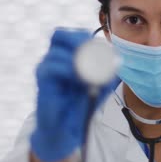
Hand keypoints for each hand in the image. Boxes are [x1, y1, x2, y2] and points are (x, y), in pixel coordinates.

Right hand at [30, 28, 118, 161]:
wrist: (67, 128)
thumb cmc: (81, 103)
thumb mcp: (100, 86)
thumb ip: (108, 73)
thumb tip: (118, 61)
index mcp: (65, 55)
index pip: (68, 34)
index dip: (81, 34)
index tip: (99, 44)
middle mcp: (52, 58)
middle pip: (58, 34)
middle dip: (77, 39)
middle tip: (92, 48)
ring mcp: (45, 69)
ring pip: (56, 52)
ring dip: (75, 57)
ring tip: (89, 70)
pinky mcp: (42, 82)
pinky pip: (51, 68)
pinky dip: (68, 69)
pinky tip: (79, 78)